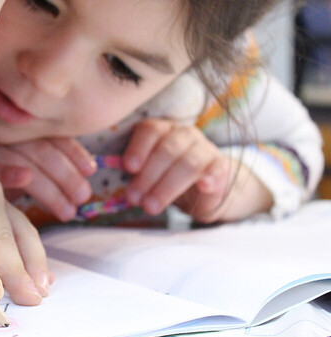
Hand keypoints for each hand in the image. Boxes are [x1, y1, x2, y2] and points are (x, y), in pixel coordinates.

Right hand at [0, 135, 95, 221]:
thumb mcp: (18, 173)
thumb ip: (45, 170)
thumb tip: (88, 172)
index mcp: (15, 132)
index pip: (50, 135)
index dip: (72, 151)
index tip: (90, 170)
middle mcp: (0, 135)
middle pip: (39, 148)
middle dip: (66, 174)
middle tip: (82, 197)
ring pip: (23, 158)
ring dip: (49, 185)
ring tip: (68, 210)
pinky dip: (9, 170)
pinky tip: (25, 178)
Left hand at [122, 118, 272, 222]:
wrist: (202, 189)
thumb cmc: (166, 177)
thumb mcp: (147, 173)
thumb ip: (134, 172)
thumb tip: (115, 173)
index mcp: (162, 129)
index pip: (150, 130)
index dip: (138, 148)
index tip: (128, 168)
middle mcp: (184, 134)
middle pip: (167, 149)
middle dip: (148, 176)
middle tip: (134, 198)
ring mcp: (205, 148)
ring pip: (188, 162)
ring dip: (167, 186)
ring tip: (151, 206)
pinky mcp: (221, 166)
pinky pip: (217, 170)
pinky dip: (210, 177)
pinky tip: (203, 186)